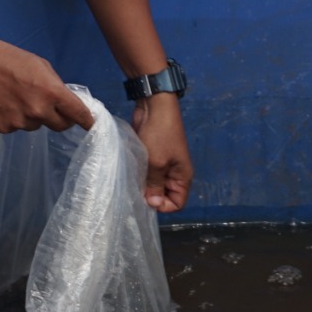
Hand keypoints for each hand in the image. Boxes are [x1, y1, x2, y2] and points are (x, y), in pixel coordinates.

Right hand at [0, 33, 93, 134]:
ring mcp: (19, 121)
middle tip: (51, 107)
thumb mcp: (40, 65)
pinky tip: (3, 102)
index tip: (90, 124)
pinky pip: (16, 127)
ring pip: (36, 125)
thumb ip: (55, 85)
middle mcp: (38, 110)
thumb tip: (64, 101)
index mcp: (52, 92)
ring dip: (33, 116)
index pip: (78, 113)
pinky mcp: (2, 127)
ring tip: (17, 97)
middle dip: (60, 118)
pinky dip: (13, 118)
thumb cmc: (9, 57)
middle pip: (60, 126)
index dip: (87, 120)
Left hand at [130, 92, 191, 212]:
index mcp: (183, 177)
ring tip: (130, 184)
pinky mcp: (152, 157)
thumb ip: (154, 185)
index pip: (177, 204)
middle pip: (164, 196)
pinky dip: (139, 176)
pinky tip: (129, 175)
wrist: (154, 106)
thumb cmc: (159, 134)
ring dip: (144, 186)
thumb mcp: (157, 162)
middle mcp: (175, 174)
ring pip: (154, 185)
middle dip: (151, 196)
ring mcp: (163, 165)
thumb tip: (153, 205)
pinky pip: (147, 174)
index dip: (163, 206)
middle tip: (134, 192)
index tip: (146, 200)